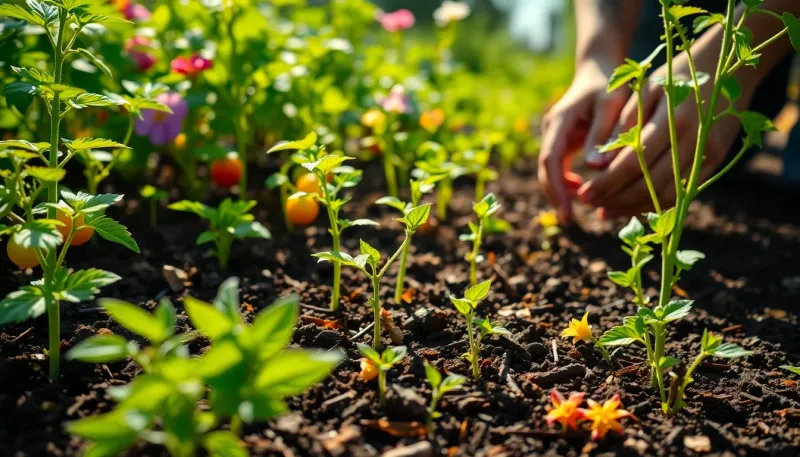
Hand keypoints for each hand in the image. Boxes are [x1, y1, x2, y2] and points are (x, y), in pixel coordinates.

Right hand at [538, 58, 630, 221]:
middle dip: (555, 195)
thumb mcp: (612, 104)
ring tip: (583, 206)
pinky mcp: (562, 140)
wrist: (599, 69)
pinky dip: (569, 181)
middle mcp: (552, 129)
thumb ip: (603, 133)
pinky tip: (583, 191)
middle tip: (568, 220)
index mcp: (561, 119)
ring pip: (550, 169)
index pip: (549, 159)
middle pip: (545, 168)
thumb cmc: (611, 84)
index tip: (566, 211)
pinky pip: (559, 166)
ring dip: (562, 190)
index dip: (555, 187)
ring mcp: (554, 135)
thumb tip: (593, 167)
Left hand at [576, 51, 752, 218]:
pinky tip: (630, 205)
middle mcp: (694, 140)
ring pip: (666, 194)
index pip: (634, 163)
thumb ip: (624, 123)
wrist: (731, 72)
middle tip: (589, 202)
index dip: (607, 182)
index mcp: (674, 119)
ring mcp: (708, 154)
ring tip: (604, 209)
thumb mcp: (646, 89)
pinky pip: (682, 192)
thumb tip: (599, 161)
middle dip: (615, 198)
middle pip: (650, 184)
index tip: (583, 193)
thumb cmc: (677, 77)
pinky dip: (655, 203)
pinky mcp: (716, 162)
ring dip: (632, 207)